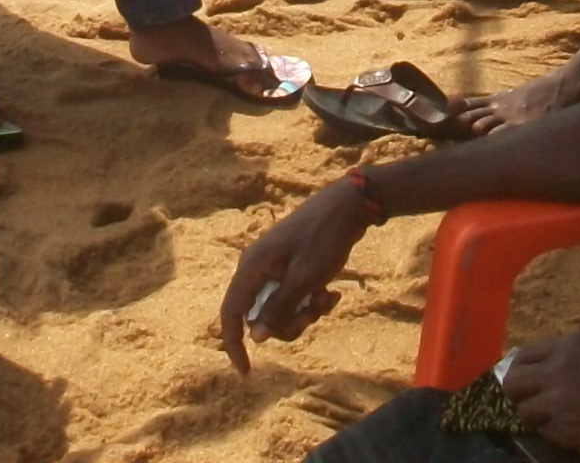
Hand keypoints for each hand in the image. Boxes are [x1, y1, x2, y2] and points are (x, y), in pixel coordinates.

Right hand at [218, 184, 371, 374]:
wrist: (348, 206)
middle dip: (288, 324)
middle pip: (261, 316)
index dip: (234, 344)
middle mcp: (257, 267)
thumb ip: (278, 308)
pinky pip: (293, 296)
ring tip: (329, 298)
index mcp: (252, 268)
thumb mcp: (305, 280)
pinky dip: (310, 300)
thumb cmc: (324, 240)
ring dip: (305, 312)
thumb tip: (255, 337)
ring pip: (280, 308)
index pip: (231, 313)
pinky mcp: (289, 266)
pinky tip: (333, 293)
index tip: (247, 371)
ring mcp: (273, 266)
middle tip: (315, 313)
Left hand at [500, 332, 579, 460]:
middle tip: (536, 402)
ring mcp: (558, 403)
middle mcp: (557, 370)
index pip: (525, 354)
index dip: (525, 369)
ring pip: (525, 411)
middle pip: (512, 383)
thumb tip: (561, 367)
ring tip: (560, 421)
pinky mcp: (566, 433)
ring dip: (538, 416)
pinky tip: (575, 432)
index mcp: (571, 345)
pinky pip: (545, 433)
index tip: (531, 380)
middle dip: (520, 393)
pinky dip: (554, 433)